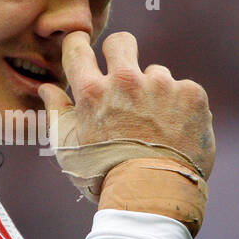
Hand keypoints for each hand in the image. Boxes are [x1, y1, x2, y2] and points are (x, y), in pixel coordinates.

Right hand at [38, 31, 215, 179]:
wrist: (153, 196)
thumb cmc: (104, 175)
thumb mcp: (69, 148)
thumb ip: (57, 112)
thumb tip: (46, 87)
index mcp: (92, 91)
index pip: (77, 47)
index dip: (79, 46)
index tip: (84, 51)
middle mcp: (126, 80)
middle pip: (121, 42)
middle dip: (121, 53)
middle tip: (125, 80)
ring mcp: (162, 85)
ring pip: (157, 74)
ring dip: (155, 93)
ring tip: (156, 128)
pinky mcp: (191, 94)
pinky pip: (184, 91)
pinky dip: (181, 108)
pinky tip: (177, 132)